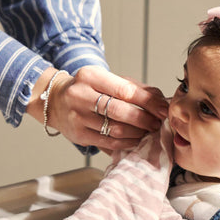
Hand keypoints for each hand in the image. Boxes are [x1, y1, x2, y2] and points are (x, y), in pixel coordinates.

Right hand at [28, 66, 167, 150]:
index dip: (148, 102)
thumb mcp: (106, 80)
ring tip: (149, 132)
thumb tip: (162, 101)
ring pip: (115, 129)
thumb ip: (134, 88)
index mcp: (90, 76)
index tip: (163, 110)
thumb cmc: (87, 89)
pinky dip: (126, 143)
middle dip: (144, 119)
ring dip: (138, 133)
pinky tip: (135, 140)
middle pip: (120, 111)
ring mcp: (77, 117)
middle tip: (157, 123)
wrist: (55, 101)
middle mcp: (80, 95)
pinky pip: (108, 142)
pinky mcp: (78, 135)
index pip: (125, 90)